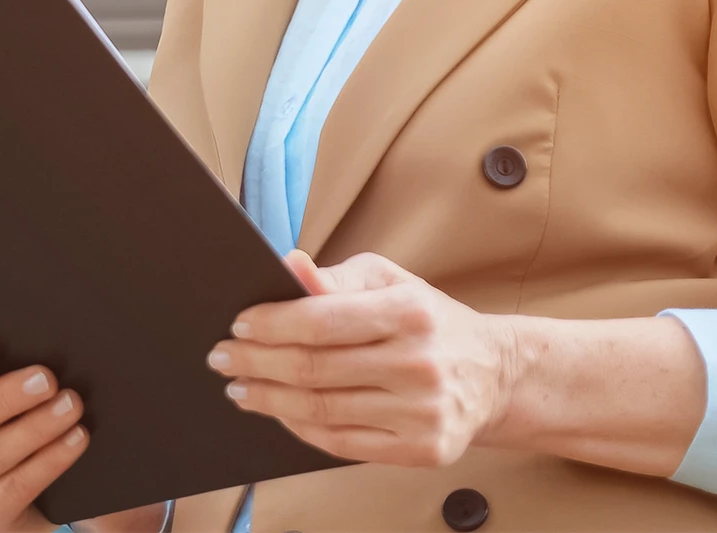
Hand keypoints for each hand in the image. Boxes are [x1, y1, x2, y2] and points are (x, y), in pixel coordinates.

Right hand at [0, 348, 165, 532]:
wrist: (57, 483)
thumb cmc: (32, 414)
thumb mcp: (16, 388)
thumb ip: (14, 362)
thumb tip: (45, 330)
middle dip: (6, 399)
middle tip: (47, 378)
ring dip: (35, 428)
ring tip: (72, 405)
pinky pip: (14, 489)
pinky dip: (49, 461)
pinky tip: (76, 439)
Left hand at [205, 251, 517, 467]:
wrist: (493, 373)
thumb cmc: (428, 320)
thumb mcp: (389, 281)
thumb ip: (336, 278)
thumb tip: (290, 265)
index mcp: (409, 312)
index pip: (321, 320)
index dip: (270, 325)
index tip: (238, 325)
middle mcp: (418, 364)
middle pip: (313, 369)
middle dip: (256, 363)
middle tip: (223, 359)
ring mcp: (422, 413)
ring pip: (321, 410)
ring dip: (268, 399)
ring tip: (241, 387)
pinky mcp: (422, 450)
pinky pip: (341, 444)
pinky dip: (300, 428)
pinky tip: (279, 411)